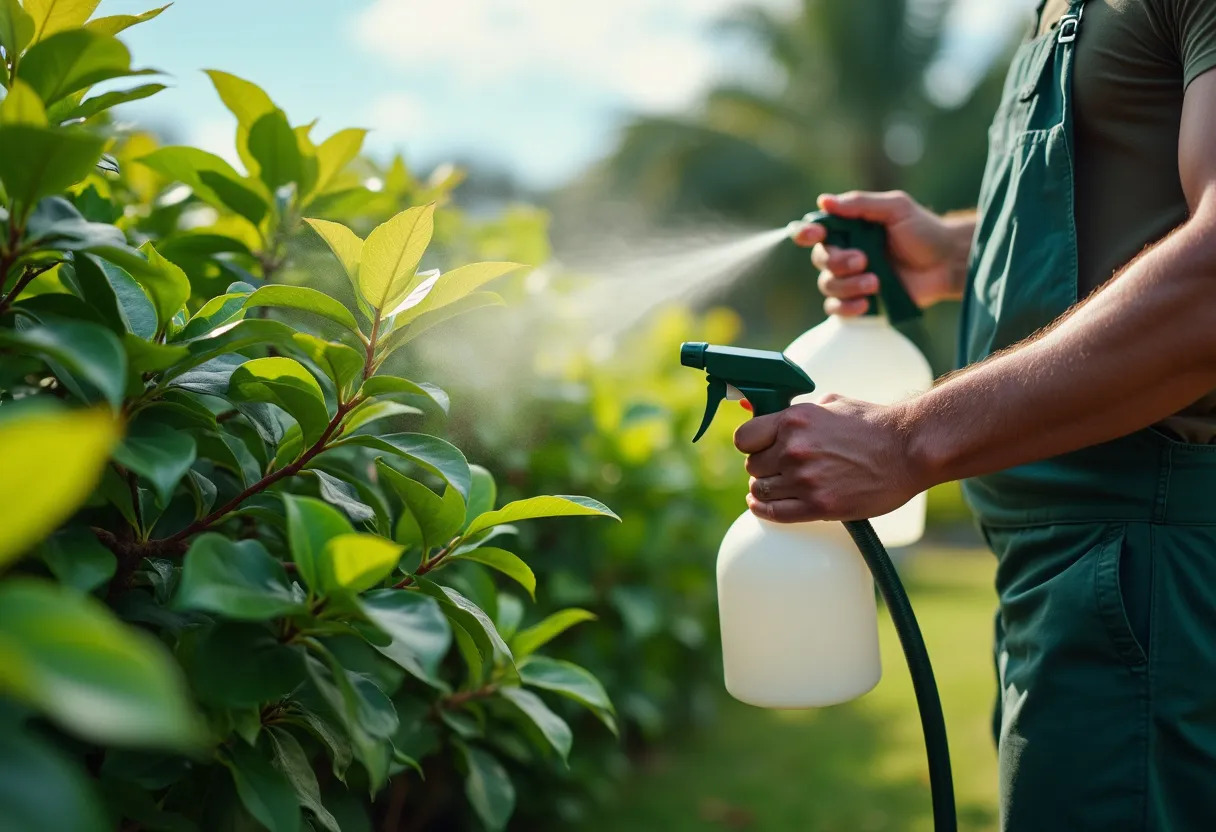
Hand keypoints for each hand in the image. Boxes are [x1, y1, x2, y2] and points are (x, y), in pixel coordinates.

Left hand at [734, 395, 925, 523]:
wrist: (908, 449)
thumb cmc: (874, 424)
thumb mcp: (832, 403)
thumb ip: (801, 412)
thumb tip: (778, 416)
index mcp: (794, 421)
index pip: (745, 438)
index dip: (751, 444)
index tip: (759, 448)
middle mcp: (793, 450)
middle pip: (753, 466)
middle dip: (762, 467)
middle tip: (776, 468)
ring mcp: (804, 480)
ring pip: (762, 489)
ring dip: (766, 488)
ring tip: (775, 486)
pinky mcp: (818, 505)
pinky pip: (775, 513)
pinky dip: (763, 510)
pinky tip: (760, 505)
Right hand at [793, 191, 971, 316]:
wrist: (947, 263)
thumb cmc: (924, 231)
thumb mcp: (896, 208)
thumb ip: (860, 204)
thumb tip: (824, 200)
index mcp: (849, 230)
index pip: (817, 231)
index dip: (807, 233)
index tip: (815, 235)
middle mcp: (846, 254)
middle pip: (820, 260)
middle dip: (838, 262)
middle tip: (865, 259)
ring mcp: (853, 280)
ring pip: (828, 286)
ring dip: (847, 285)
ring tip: (876, 282)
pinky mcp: (862, 302)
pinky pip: (838, 310)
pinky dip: (846, 308)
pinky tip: (865, 304)